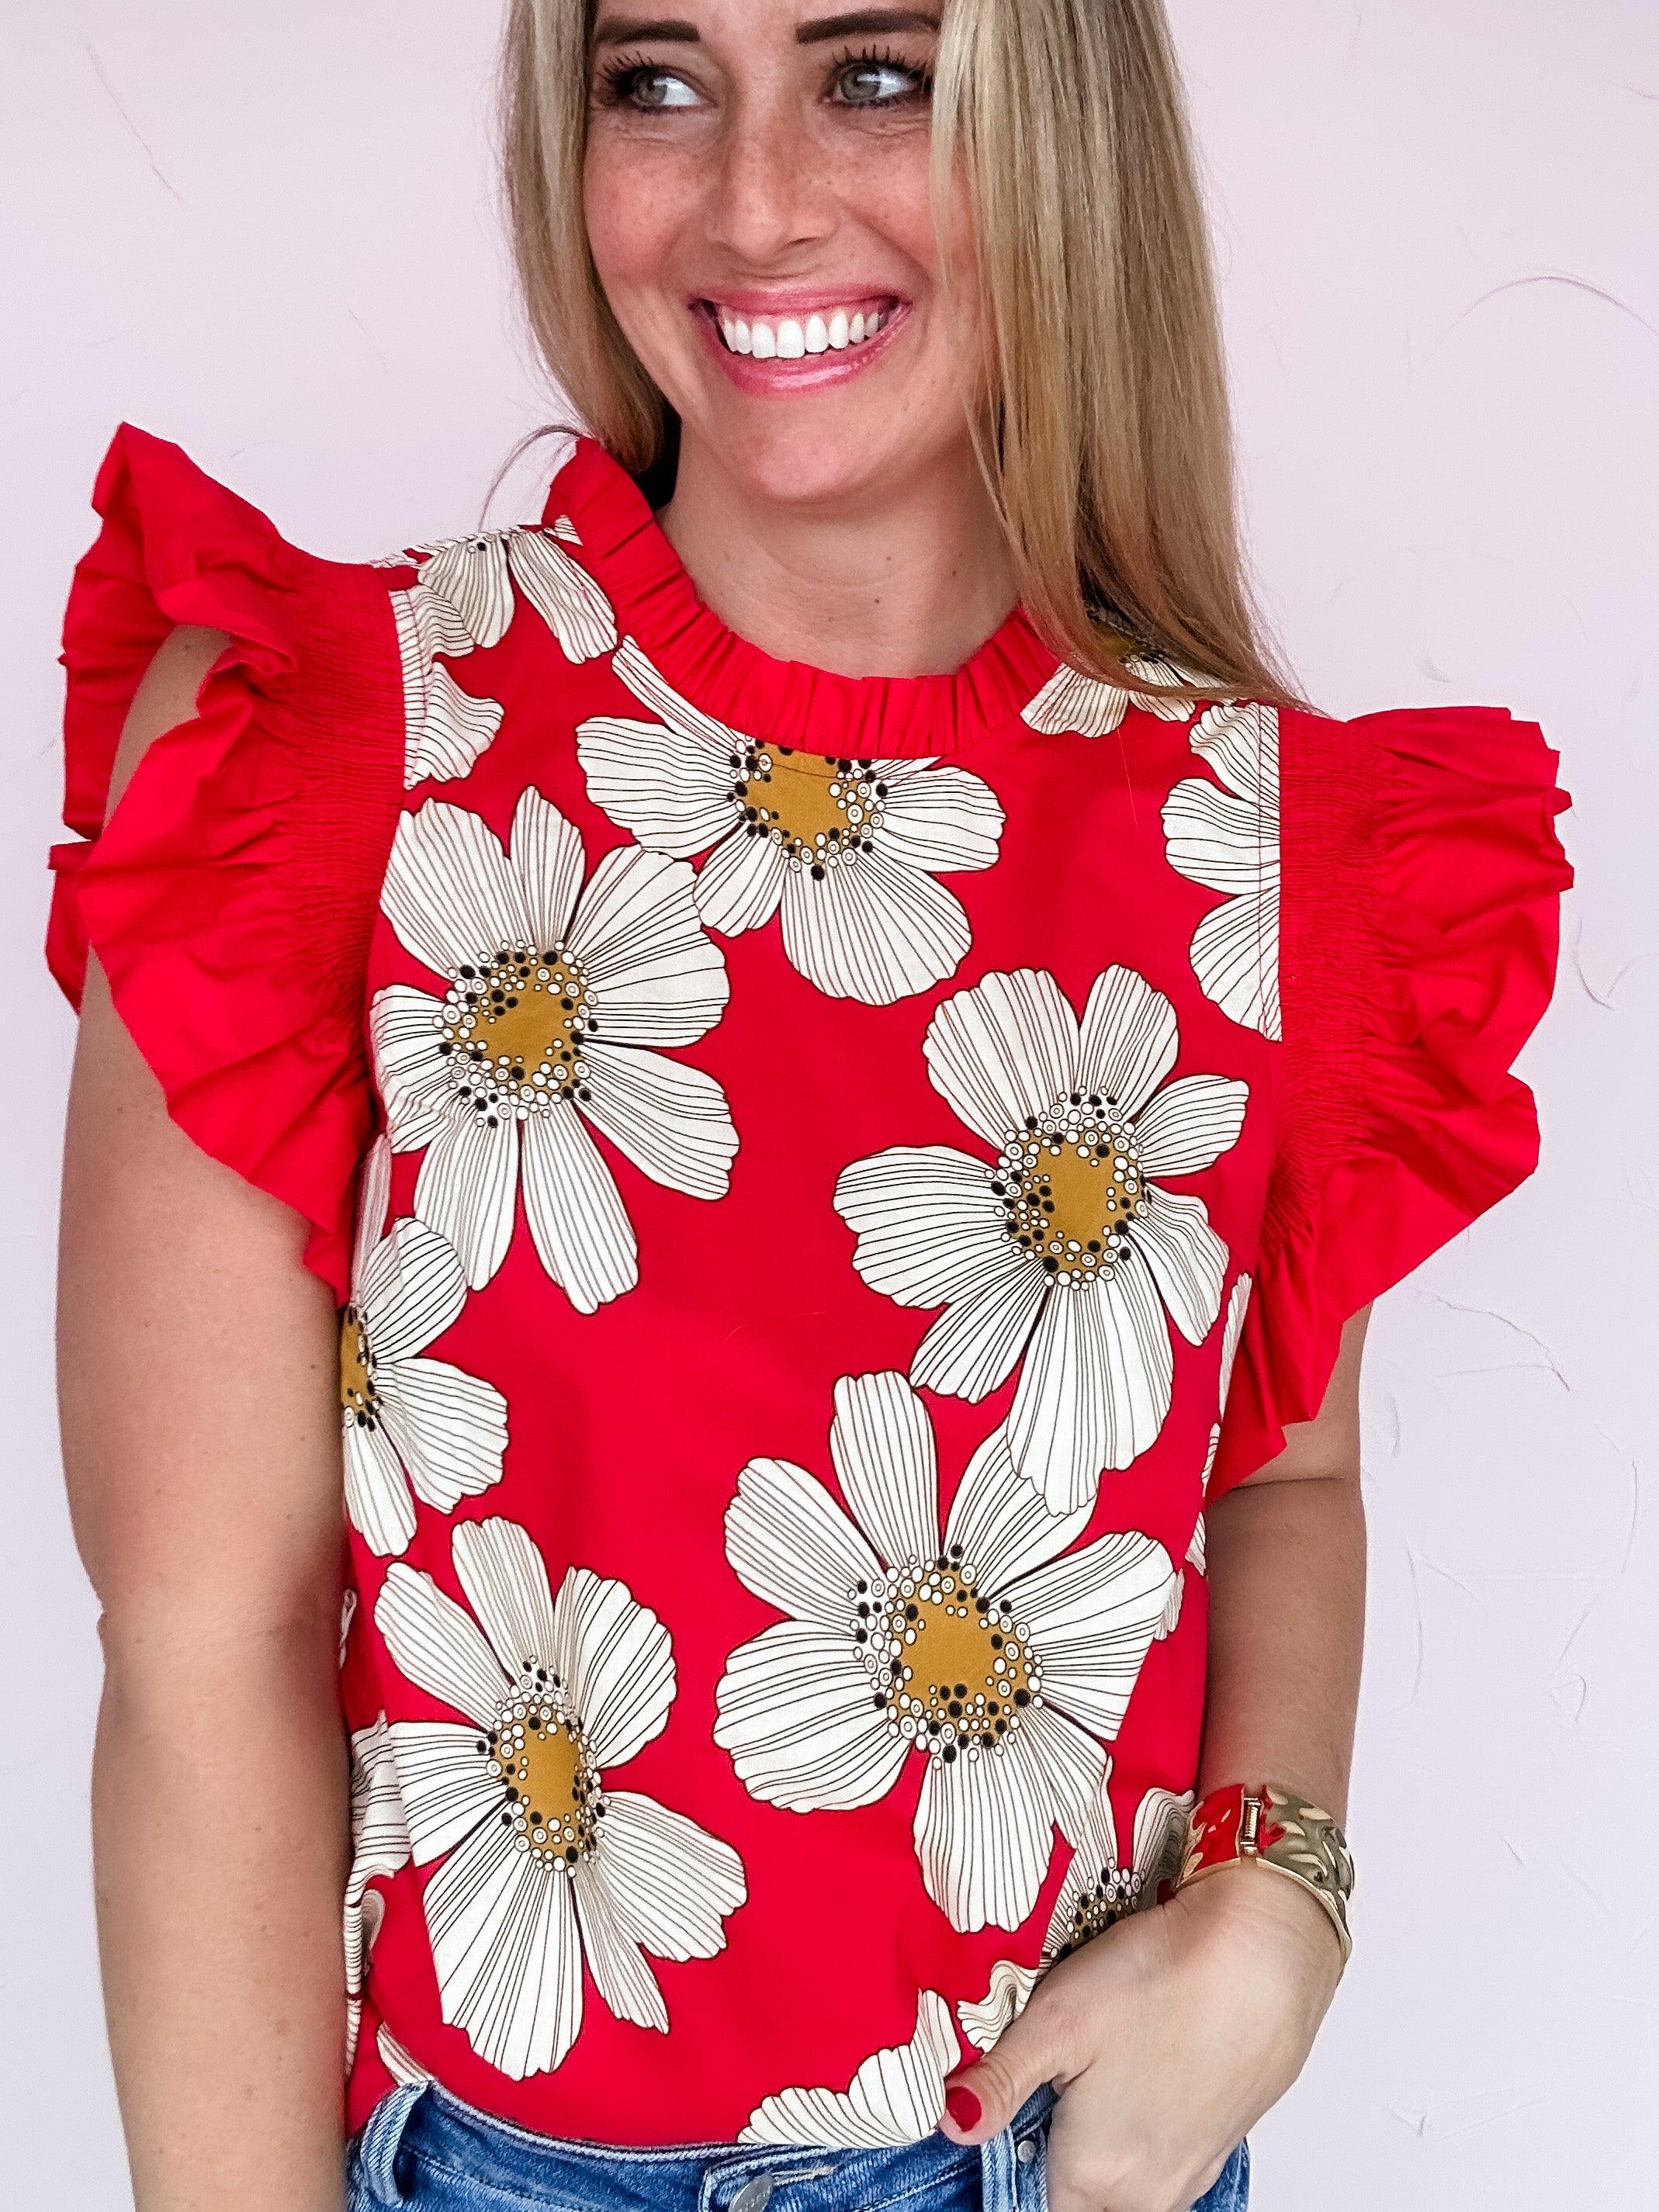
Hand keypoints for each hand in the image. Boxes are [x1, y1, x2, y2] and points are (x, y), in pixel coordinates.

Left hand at [937, 1866, 1344, 2211]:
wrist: (1265, 1956)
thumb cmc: (1161, 1981)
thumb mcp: (1056, 2022)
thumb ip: (998, 2081)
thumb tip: (951, 2123)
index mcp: (1093, 2177)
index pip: (1034, 2208)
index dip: (1011, 2168)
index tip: (1004, 2126)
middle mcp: (1145, 2194)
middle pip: (1079, 2203)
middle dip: (1051, 2160)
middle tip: (1043, 2094)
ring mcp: (1190, 2171)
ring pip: (1126, 2188)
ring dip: (1101, 2150)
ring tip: (1090, 2079)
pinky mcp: (1221, 2140)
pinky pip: (1167, 2161)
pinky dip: (1144, 2133)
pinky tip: (1140, 2073)